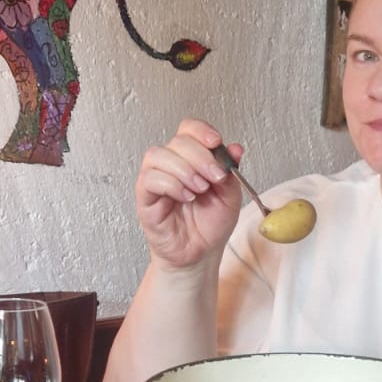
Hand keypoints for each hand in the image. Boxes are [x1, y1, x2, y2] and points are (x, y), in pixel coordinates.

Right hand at [135, 118, 243, 270]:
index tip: (216, 142)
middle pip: (177, 141)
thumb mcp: (230, 195)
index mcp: (191, 158)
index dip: (201, 131)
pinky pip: (150, 179)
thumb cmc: (210, 224)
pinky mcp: (145, 197)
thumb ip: (231, 171)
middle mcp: (171, 165)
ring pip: (158, 155)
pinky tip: (186, 197)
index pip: (188, 129)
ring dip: (184, 169)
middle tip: (215, 177)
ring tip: (200, 189)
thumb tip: (235, 148)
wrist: (200, 253)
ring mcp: (155, 180)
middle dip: (200, 156)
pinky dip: (171, 185)